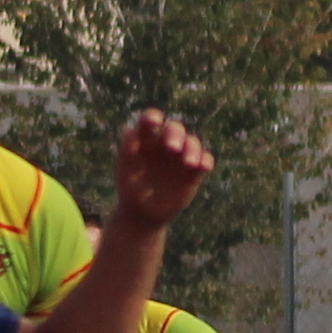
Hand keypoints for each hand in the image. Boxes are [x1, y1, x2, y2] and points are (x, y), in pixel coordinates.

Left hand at [108, 109, 212, 231]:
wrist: (144, 214)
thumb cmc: (131, 191)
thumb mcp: (125, 173)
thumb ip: (127, 152)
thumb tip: (130, 132)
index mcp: (146, 141)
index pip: (149, 122)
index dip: (152, 118)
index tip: (154, 122)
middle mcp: (165, 144)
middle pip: (174, 128)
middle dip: (175, 134)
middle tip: (172, 148)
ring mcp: (181, 156)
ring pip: (192, 142)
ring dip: (192, 149)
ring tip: (188, 163)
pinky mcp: (194, 170)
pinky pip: (204, 160)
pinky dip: (205, 161)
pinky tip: (204, 167)